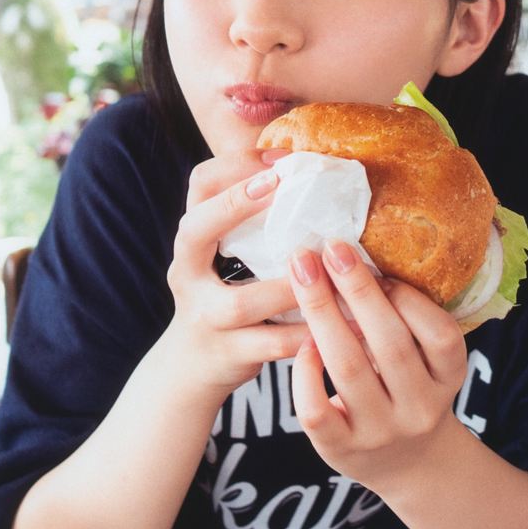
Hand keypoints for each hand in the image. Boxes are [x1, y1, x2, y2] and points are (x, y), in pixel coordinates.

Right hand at [164, 151, 307, 395]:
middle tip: (278, 184)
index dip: (237, 166)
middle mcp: (188, 273)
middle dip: (235, 205)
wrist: (191, 368)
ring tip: (329, 270)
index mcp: (193, 241)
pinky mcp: (228, 354)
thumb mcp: (226, 255)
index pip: (199, 185)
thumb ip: (257, 222)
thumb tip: (316, 173)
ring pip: (242, 302)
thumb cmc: (223, 296)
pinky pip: (270, 346)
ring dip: (289, 286)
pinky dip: (305, 336)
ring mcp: (204, 316)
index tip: (282, 160)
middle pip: (195, 232)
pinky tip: (339, 325)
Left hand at [288, 241, 467, 493]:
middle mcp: (419, 408)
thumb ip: (408, 323)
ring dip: (323, 314)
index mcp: (449, 379)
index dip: (409, 298)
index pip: (440, 336)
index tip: (376, 262)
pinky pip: (317, 409)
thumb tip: (361, 257)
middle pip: (389, 345)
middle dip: (358, 290)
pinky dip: (305, 371)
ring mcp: (380, 432)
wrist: (407, 465)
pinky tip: (300, 342)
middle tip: (331, 248)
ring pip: (349, 369)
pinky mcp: (341, 450)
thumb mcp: (429, 363)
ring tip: (303, 274)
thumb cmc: (410, 391)